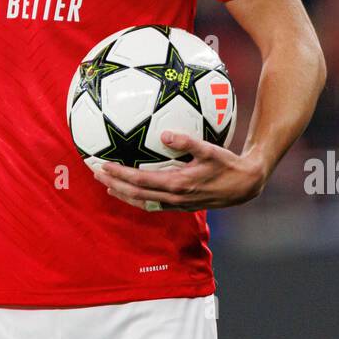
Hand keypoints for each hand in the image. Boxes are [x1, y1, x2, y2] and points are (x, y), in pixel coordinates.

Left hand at [93, 132, 267, 211]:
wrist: (244, 186)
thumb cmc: (227, 165)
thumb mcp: (209, 150)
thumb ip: (186, 141)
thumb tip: (164, 133)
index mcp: (177, 184)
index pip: (140, 181)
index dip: (119, 174)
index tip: (102, 166)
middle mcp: (173, 198)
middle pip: (135, 194)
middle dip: (113, 184)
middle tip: (94, 173)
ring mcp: (176, 204)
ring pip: (142, 202)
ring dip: (123, 193)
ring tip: (106, 184)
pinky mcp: (181, 205)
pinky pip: (152, 203)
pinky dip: (138, 197)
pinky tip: (131, 190)